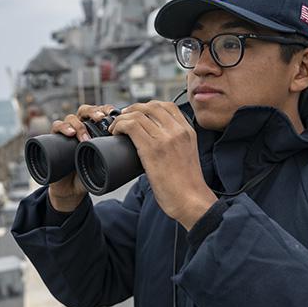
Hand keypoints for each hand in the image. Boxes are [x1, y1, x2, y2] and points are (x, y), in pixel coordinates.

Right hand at [47, 104, 118, 211]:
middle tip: (101, 119)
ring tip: (85, 136)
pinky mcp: (54, 139)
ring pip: (71, 117)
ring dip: (79, 124)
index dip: (107, 109)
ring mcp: (67, 132)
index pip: (100, 112)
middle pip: (86, 110)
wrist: (71, 188)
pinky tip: (70, 133)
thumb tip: (140, 161)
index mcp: (94, 129)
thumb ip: (118, 161)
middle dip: (94, 112)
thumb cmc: (89, 174)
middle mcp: (80, 127)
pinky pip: (56, 126)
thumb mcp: (105, 165)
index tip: (116, 113)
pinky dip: (62, 127)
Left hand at [107, 101, 216, 228]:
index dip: (148, 106)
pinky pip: (131, 126)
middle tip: (123, 118)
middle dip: (133, 109)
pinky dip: (119, 125)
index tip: (137, 113)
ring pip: (138, 114)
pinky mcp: (152, 149)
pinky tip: (115, 132)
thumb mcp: (187, 154)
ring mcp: (165, 138)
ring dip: (122, 118)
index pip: (167, 106)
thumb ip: (175, 143)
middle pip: (151, 106)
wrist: (191, 200)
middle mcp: (177, 131)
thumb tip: (153, 141)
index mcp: (187, 131)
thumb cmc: (187, 185)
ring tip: (116, 127)